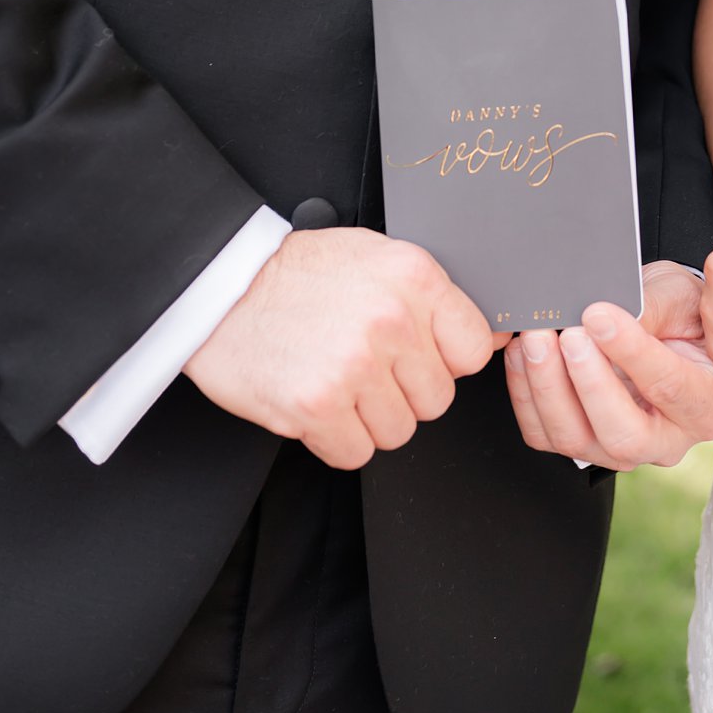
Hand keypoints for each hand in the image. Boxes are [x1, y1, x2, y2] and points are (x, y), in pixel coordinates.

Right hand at [185, 227, 494, 469]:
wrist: (220, 284)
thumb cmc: (299, 274)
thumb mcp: (377, 259)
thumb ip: (430, 297)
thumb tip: (492, 340)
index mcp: (414, 277)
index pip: (473, 349)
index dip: (446, 361)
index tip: (420, 358)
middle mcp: (391, 319)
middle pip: (437, 399)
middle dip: (404, 392)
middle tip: (365, 367)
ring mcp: (354, 364)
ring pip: (399, 431)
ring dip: (368, 418)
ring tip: (337, 380)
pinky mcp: (316, 405)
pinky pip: (354, 453)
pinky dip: (335, 439)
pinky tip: (317, 402)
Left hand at [503, 262, 712, 468]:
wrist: (661, 323)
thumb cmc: (679, 313)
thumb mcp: (680, 298)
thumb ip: (651, 310)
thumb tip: (605, 319)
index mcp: (707, 406)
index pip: (670, 387)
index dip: (632, 352)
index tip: (601, 316)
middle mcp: (667, 440)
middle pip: (624, 436)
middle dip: (589, 384)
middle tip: (569, 336)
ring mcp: (620, 449)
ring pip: (577, 440)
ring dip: (549, 388)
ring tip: (538, 338)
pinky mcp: (581, 443)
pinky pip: (544, 434)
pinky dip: (526, 395)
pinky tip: (524, 355)